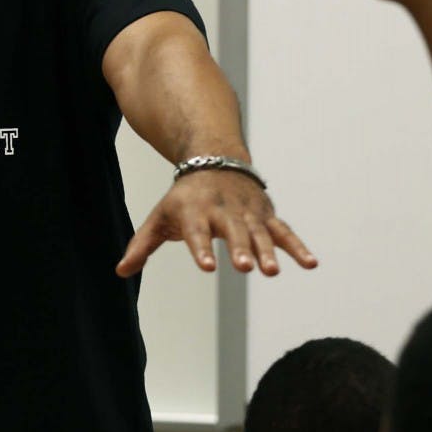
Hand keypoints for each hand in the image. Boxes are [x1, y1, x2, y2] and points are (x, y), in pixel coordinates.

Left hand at [116, 168, 316, 276]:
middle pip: (232, 232)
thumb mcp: (160, 216)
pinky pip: (283, 231)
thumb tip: (121, 271)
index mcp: (195, 211)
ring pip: (259, 233)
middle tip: (245, 268)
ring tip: (273, 272)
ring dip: (268, 252)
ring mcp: (246, 212)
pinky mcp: (265, 214)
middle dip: (239, 248)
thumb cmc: (183, 198)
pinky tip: (311, 264)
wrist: (214, 158)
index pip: (197, 232)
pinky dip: (297, 247)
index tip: (208, 266)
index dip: (202, 248)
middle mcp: (222, 210)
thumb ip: (142, 245)